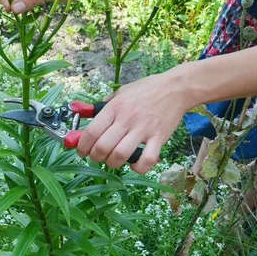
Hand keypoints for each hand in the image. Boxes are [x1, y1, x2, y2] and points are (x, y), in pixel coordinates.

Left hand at [76, 69, 193, 173]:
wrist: (175, 88)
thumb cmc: (147, 89)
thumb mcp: (121, 92)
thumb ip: (104, 104)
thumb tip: (86, 113)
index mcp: (115, 107)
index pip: (91, 131)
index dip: (82, 146)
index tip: (81, 151)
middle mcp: (127, 119)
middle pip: (103, 146)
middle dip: (95, 157)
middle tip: (96, 156)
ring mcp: (144, 129)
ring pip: (121, 155)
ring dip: (112, 163)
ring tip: (112, 160)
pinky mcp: (159, 138)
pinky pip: (147, 159)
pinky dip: (138, 167)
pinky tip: (134, 164)